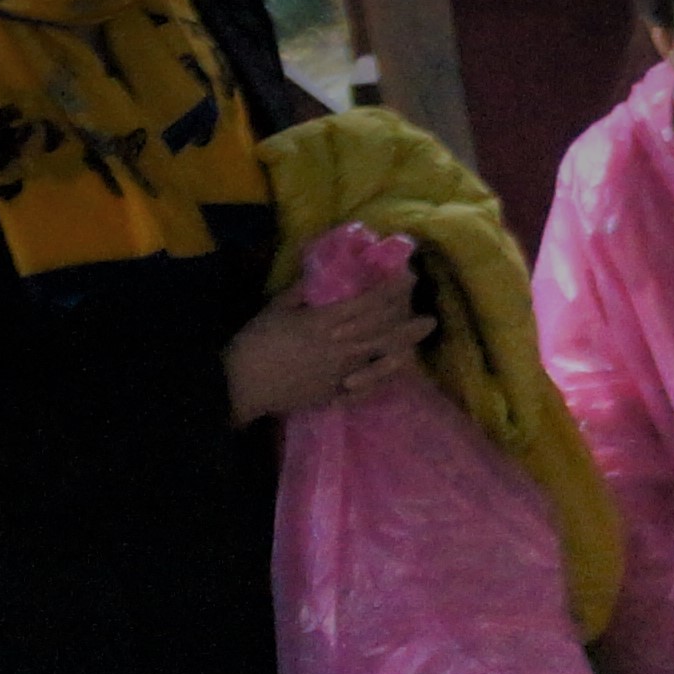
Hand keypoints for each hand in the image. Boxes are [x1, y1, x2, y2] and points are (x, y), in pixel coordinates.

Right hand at [224, 265, 422, 424]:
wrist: (241, 384)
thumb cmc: (254, 342)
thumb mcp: (275, 309)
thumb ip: (299, 294)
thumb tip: (316, 280)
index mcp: (325, 322)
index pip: (368, 303)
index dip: (391, 291)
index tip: (408, 280)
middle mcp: (340, 346)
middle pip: (381, 332)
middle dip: (407, 322)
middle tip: (431, 318)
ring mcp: (340, 373)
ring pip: (379, 358)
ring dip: (402, 349)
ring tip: (419, 345)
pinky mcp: (334, 394)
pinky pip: (364, 388)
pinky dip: (380, 379)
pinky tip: (393, 373)